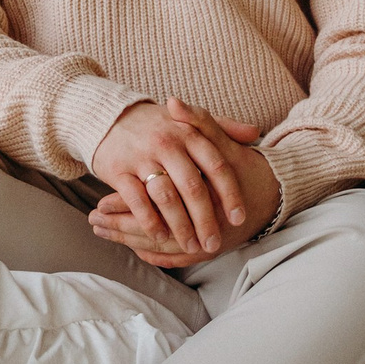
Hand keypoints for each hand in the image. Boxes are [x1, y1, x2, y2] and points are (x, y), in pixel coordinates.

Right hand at [89, 100, 278, 263]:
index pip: (216, 166)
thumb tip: (255, 132)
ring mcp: (142, 157)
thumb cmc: (158, 125)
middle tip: (214, 244)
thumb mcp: (189, 121)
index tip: (239, 218)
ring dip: (180, 226)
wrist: (110, 117)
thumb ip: (222, 127)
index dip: (229, 194)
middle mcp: (167, 143)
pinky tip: (161, 237)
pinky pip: (137, 200)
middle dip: (205, 219)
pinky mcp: (119, 170)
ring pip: (166, 197)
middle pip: (193, 186)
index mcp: (189, 132)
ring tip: (191, 246)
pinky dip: (150, 221)